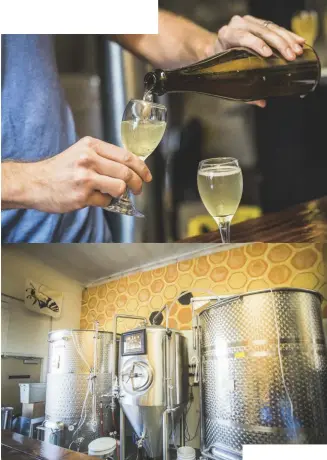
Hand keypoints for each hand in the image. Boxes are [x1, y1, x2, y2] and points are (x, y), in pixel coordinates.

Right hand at [2, 136, 151, 212]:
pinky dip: (104, 202)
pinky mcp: (82, 196)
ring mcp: (85, 178)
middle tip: (138, 190)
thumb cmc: (60, 169)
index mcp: (91, 146)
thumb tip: (129, 168)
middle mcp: (89, 159)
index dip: (141, 168)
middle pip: (127, 172)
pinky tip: (94, 198)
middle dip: (137, 184)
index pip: (126, 156)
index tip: (147, 176)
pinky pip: (105, 201)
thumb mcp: (81, 153)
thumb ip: (103, 157)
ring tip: (112, 194)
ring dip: (120, 194)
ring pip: (120, 187)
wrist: (34, 182)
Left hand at [216, 15, 305, 106]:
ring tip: (297, 50)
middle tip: (291, 55)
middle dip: (279, 44)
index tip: (269, 54)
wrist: (217, 49)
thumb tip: (262, 102)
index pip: (242, 37)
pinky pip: (275, 27)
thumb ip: (243, 90)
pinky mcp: (258, 22)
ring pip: (270, 28)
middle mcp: (237, 25)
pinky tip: (298, 41)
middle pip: (261, 31)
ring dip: (286, 39)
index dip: (256, 44)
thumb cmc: (222, 65)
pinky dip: (287, 35)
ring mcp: (248, 22)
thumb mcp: (228, 76)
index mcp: (226, 36)